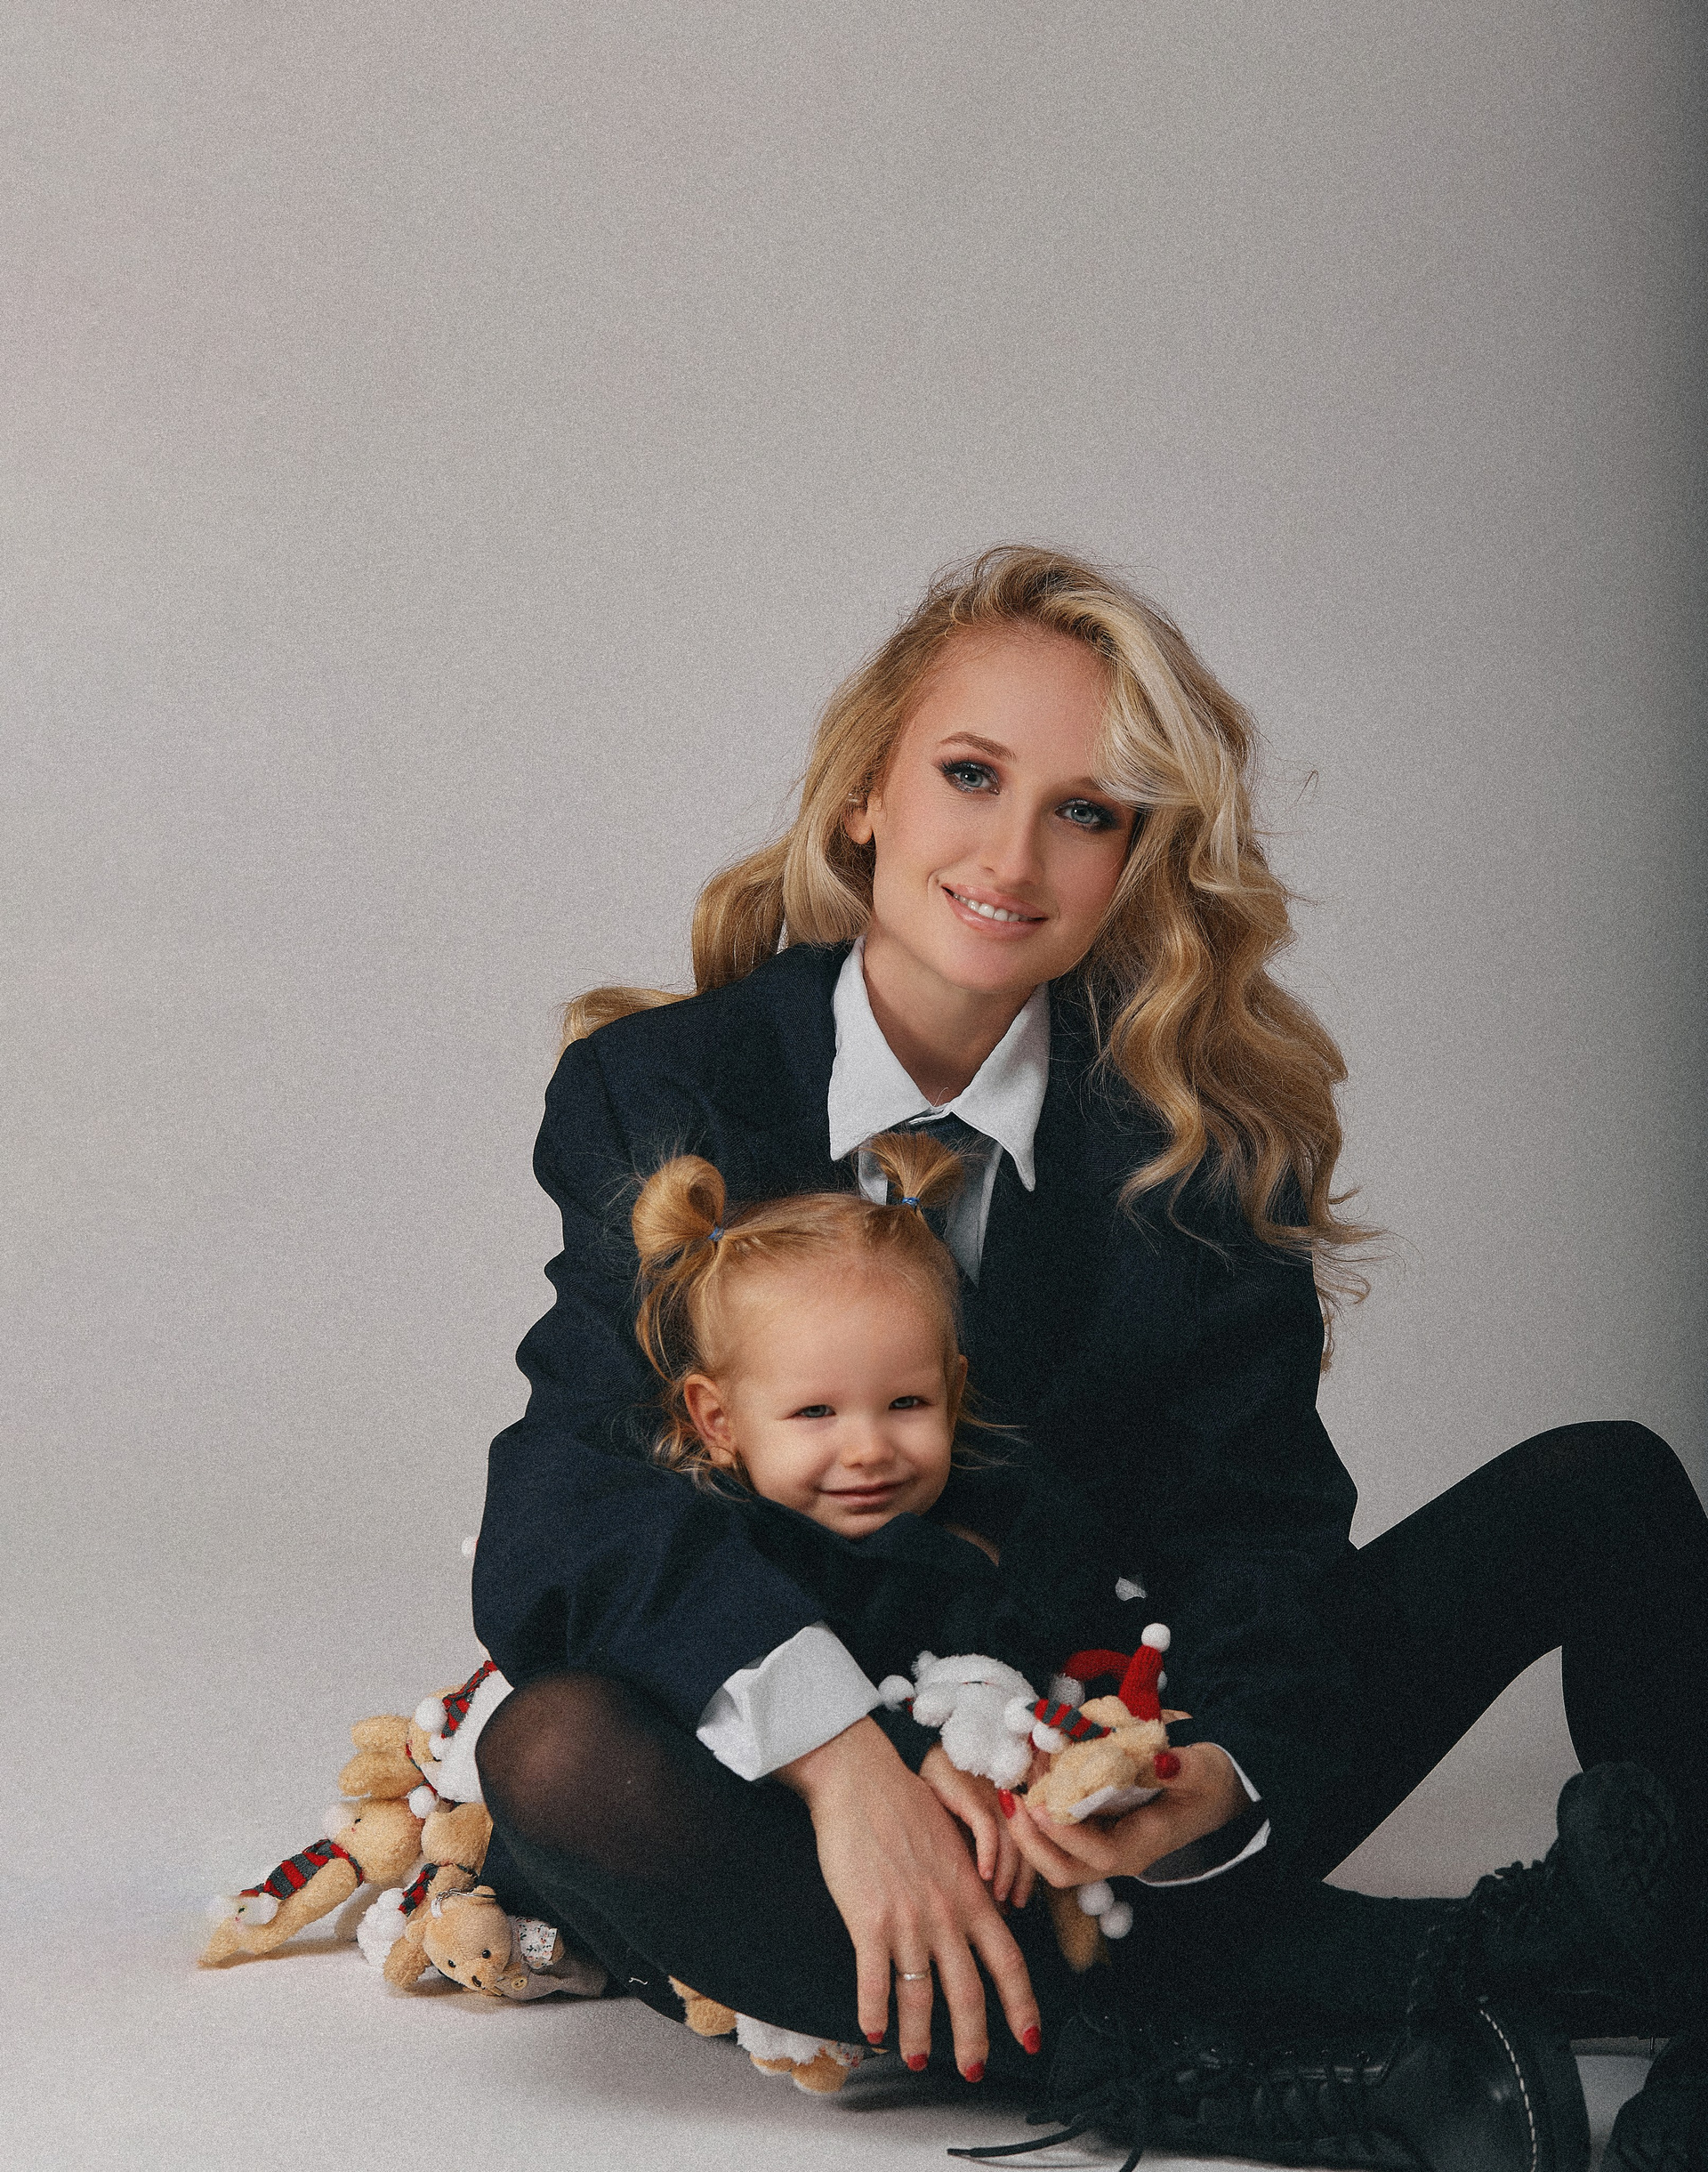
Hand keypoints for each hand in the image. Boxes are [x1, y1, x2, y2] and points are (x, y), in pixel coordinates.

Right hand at [779, 1717, 1040, 2078]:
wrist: (862, 1780)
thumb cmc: (905, 1806)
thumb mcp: (953, 1846)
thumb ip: (966, 1888)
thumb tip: (975, 1920)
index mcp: (972, 1895)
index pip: (1009, 1962)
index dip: (1022, 2006)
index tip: (1031, 2038)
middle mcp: (947, 1914)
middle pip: (968, 1993)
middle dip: (973, 2040)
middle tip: (973, 2069)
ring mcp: (909, 1920)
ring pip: (920, 1998)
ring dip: (918, 2037)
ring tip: (916, 2059)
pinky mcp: (869, 1921)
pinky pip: (874, 1984)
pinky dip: (873, 2015)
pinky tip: (870, 2033)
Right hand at [919, 1744, 1036, 1911]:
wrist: (921, 1759)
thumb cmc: (944, 1795)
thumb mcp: (967, 1824)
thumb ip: (982, 1851)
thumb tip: (995, 1895)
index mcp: (1012, 1805)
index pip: (1031, 1844)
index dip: (1028, 1876)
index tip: (1018, 1900)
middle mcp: (1008, 1800)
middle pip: (1026, 1845)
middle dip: (1020, 1880)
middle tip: (1012, 1904)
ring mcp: (992, 1796)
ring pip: (1011, 1842)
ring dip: (1006, 1873)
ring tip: (999, 1897)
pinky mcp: (972, 1795)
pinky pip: (988, 1830)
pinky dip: (988, 1855)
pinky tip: (982, 1875)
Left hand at [1004, 1741, 1246, 1887]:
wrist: (1212, 1795)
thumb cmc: (1209, 1783)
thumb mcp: (1205, 1771)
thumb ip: (1184, 1769)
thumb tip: (1163, 1762)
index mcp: (1141, 1847)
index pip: (1097, 1855)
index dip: (1066, 1834)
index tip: (1039, 1804)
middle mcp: (1116, 1855)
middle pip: (1062, 1869)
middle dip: (1030, 1839)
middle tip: (1012, 1796)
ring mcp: (1101, 1845)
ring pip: (1052, 1854)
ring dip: (1027, 1822)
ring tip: (1015, 1778)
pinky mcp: (1092, 1829)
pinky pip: (1055, 1830)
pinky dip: (1036, 1807)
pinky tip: (1029, 1774)